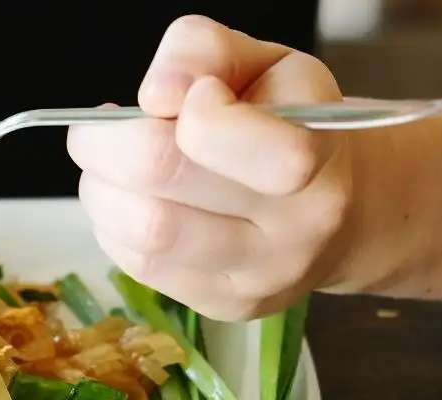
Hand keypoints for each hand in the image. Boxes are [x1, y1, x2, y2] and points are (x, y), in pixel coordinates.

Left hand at [67, 15, 351, 320]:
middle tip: (94, 130)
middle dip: (104, 144)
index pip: (216, 133)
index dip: (184, 104)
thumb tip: (156, 94)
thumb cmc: (292, 123)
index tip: (189, 96)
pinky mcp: (226, 305)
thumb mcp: (266, 63)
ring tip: (106, 168)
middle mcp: (297, 227)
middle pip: (159, 181)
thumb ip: (206, 51)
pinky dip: (114, 227)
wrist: (347, 209)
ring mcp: (261, 276)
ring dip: (101, 191)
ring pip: (143, 236)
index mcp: (315, 154)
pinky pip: (141, 268)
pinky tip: (130, 203)